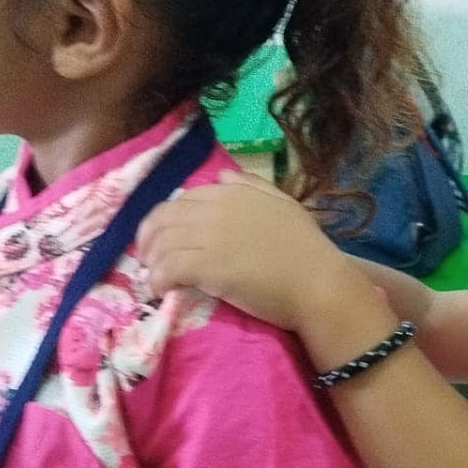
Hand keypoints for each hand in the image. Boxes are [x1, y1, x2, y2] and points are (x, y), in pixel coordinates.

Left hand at [137, 170, 383, 340]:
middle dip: (149, 239)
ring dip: (151, 262)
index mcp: (235, 192)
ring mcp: (210, 235)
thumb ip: (253, 186)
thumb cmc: (307, 249)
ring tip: (154, 279)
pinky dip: (157, 279)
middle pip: (164, 217)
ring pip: (160, 242)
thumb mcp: (284, 205)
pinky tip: (161, 290)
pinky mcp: (207, 265)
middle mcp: (217, 208)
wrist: (318, 283)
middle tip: (150, 260)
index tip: (167, 237)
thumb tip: (222, 177)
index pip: (184, 198)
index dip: (168, 218)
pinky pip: (167, 268)